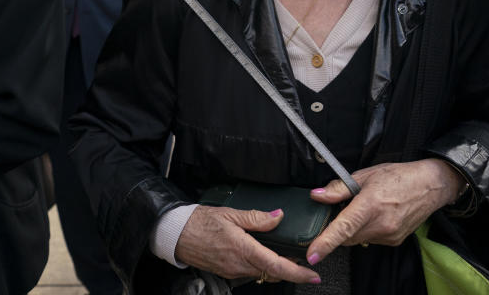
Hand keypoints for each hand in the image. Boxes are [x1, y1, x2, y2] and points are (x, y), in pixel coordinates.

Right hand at [175, 205, 320, 284]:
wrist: (176, 234)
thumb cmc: (200, 222)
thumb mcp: (230, 214)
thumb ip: (256, 218)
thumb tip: (278, 217)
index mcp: (242, 249)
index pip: (276, 266)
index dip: (297, 272)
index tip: (312, 274)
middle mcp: (239, 265)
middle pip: (273, 273)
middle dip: (291, 270)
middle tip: (303, 262)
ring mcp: (233, 271)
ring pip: (262, 274)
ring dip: (276, 268)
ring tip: (286, 256)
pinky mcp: (227, 272)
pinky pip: (250, 272)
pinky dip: (261, 266)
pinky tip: (263, 255)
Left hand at [305, 159, 464, 264]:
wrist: (430, 185)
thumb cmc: (398, 176)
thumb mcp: (365, 175)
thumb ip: (339, 188)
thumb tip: (317, 195)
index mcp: (370, 205)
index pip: (343, 228)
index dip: (325, 243)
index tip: (312, 254)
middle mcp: (381, 224)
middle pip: (346, 237)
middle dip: (339, 227)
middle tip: (344, 209)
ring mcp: (389, 235)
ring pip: (358, 239)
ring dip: (354, 229)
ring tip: (365, 208)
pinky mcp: (394, 241)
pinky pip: (371, 239)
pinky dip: (367, 230)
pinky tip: (376, 215)